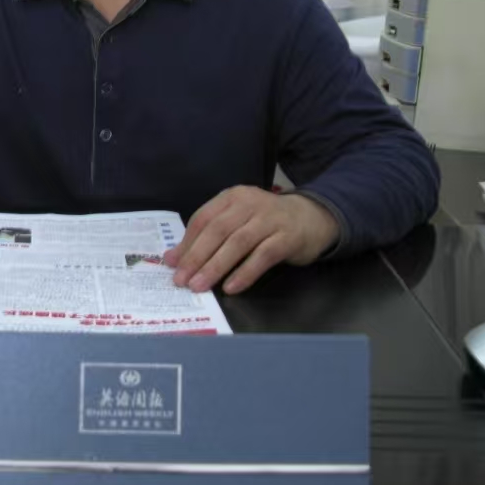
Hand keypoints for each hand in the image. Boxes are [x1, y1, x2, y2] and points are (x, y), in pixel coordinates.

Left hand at [162, 187, 338, 294]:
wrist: (312, 218)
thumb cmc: (266, 222)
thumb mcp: (236, 221)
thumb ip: (207, 236)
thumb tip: (173, 259)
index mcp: (231, 197)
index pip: (203, 218)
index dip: (187, 242)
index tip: (172, 265)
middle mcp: (249, 203)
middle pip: (217, 230)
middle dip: (196, 256)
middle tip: (182, 280)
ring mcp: (270, 219)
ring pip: (237, 243)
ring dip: (216, 266)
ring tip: (200, 286)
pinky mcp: (287, 237)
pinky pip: (262, 256)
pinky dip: (245, 272)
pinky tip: (231, 287)